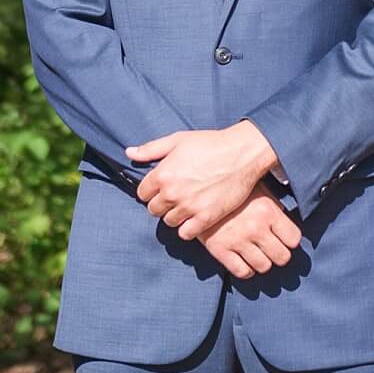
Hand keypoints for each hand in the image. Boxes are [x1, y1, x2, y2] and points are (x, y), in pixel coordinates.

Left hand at [130, 120, 278, 240]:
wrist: (243, 153)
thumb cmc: (211, 143)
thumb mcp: (179, 140)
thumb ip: (151, 149)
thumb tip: (130, 153)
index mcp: (162, 175)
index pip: (142, 194)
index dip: (152, 190)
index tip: (164, 187)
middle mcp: (172, 193)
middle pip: (154, 210)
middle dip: (163, 203)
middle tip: (178, 196)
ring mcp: (189, 207)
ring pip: (169, 221)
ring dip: (176, 215)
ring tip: (188, 205)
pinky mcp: (206, 217)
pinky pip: (186, 233)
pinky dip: (188, 228)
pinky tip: (196, 218)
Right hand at [200, 186, 302, 279]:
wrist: (199, 195)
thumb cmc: (234, 194)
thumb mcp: (259, 192)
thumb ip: (276, 208)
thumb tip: (288, 224)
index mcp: (268, 211)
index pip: (294, 239)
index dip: (290, 241)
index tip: (285, 239)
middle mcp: (255, 227)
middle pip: (282, 257)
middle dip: (280, 255)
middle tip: (273, 250)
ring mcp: (237, 240)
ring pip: (264, 267)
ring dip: (263, 263)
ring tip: (259, 254)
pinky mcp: (219, 250)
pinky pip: (242, 272)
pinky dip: (247, 270)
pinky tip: (245, 261)